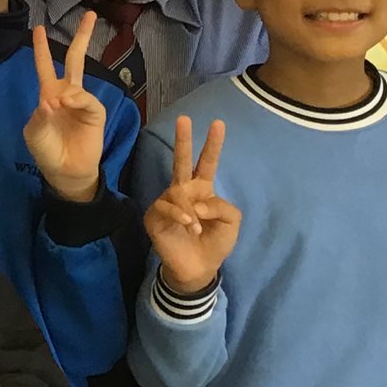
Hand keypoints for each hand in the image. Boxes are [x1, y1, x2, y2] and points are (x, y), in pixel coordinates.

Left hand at [24, 12, 107, 201]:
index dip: (42, 48)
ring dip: (64, 91)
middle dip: (82, 36)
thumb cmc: (47, 150)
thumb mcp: (34, 132)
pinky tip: (65, 105)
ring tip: (56, 106)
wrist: (65, 171)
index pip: (45, 65)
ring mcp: (82, 101)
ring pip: (77, 79)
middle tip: (90, 13)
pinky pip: (84, 98)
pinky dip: (74, 100)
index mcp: (49, 94)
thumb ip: (39, 115)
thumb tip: (52, 100)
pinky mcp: (95, 111)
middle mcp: (67, 93)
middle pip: (75, 58)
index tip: (39, 28)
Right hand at [143, 116, 240, 295]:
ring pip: (178, 192)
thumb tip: (197, 203)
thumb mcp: (231, 222)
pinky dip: (180, 216)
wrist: (199, 268)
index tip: (218, 123)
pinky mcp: (154, 216)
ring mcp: (167, 202)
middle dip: (184, 140)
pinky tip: (189, 226)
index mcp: (202, 190)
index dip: (213, 144)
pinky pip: (167, 208)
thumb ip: (221, 206)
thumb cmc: (215, 243)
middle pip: (183, 161)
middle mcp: (183, 191)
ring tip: (197, 228)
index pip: (207, 162)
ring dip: (190, 210)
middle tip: (184, 119)